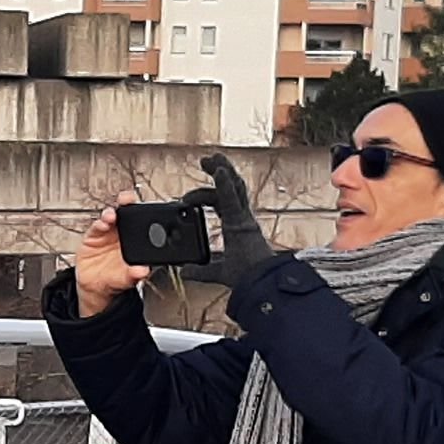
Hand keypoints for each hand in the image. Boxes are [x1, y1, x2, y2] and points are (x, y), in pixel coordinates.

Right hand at [72, 197, 141, 314]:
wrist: (94, 288)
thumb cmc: (113, 280)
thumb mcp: (126, 279)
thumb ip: (133, 275)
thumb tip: (143, 271)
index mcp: (134, 241)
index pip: (139, 222)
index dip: (141, 212)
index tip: (144, 208)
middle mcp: (120, 234)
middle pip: (124, 213)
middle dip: (126, 203)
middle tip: (127, 199)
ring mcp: (106, 234)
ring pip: (109, 218)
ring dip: (110, 214)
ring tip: (111, 216)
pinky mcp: (92, 237)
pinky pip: (95, 228)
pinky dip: (99, 225)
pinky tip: (102, 225)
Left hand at [199, 155, 276, 290]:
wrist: (259, 284)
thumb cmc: (247, 278)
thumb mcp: (217, 272)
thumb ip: (201, 270)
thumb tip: (184, 270)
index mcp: (237, 226)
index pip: (221, 201)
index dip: (205, 194)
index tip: (186, 199)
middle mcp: (242, 218)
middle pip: (230, 187)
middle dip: (218, 171)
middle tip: (205, 160)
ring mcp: (244, 218)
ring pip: (234, 187)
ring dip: (222, 171)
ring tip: (212, 159)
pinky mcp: (242, 222)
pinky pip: (232, 199)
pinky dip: (224, 185)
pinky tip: (219, 172)